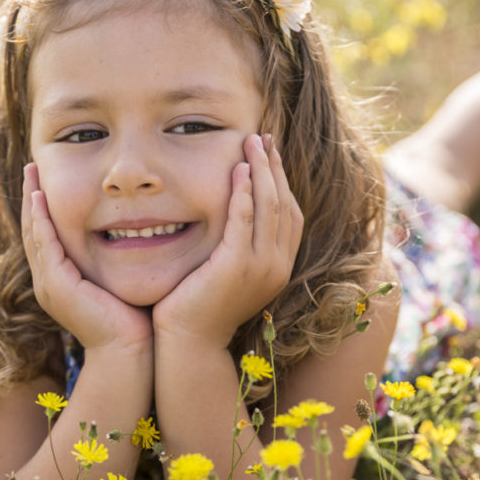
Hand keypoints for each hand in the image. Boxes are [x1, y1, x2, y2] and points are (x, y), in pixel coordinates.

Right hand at [22, 163, 152, 351]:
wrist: (129, 353)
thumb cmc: (135, 320)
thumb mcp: (120, 280)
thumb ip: (118, 259)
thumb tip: (136, 232)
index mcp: (61, 281)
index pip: (46, 235)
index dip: (43, 207)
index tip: (45, 179)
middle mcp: (48, 282)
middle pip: (33, 230)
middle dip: (32, 197)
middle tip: (32, 167)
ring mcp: (49, 284)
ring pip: (34, 232)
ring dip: (32, 200)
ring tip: (32, 172)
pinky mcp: (57, 285)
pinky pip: (44, 243)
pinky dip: (41, 219)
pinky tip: (42, 196)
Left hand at [152, 134, 302, 346]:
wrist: (190, 342)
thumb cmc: (201, 307)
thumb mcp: (228, 271)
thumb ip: (238, 244)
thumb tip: (235, 210)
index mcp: (280, 267)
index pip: (290, 213)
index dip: (282, 179)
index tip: (270, 152)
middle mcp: (278, 266)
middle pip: (284, 203)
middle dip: (274, 166)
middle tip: (263, 136)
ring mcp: (261, 268)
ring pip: (269, 206)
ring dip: (261, 170)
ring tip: (250, 143)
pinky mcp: (237, 266)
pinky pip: (245, 220)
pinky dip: (245, 193)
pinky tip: (238, 170)